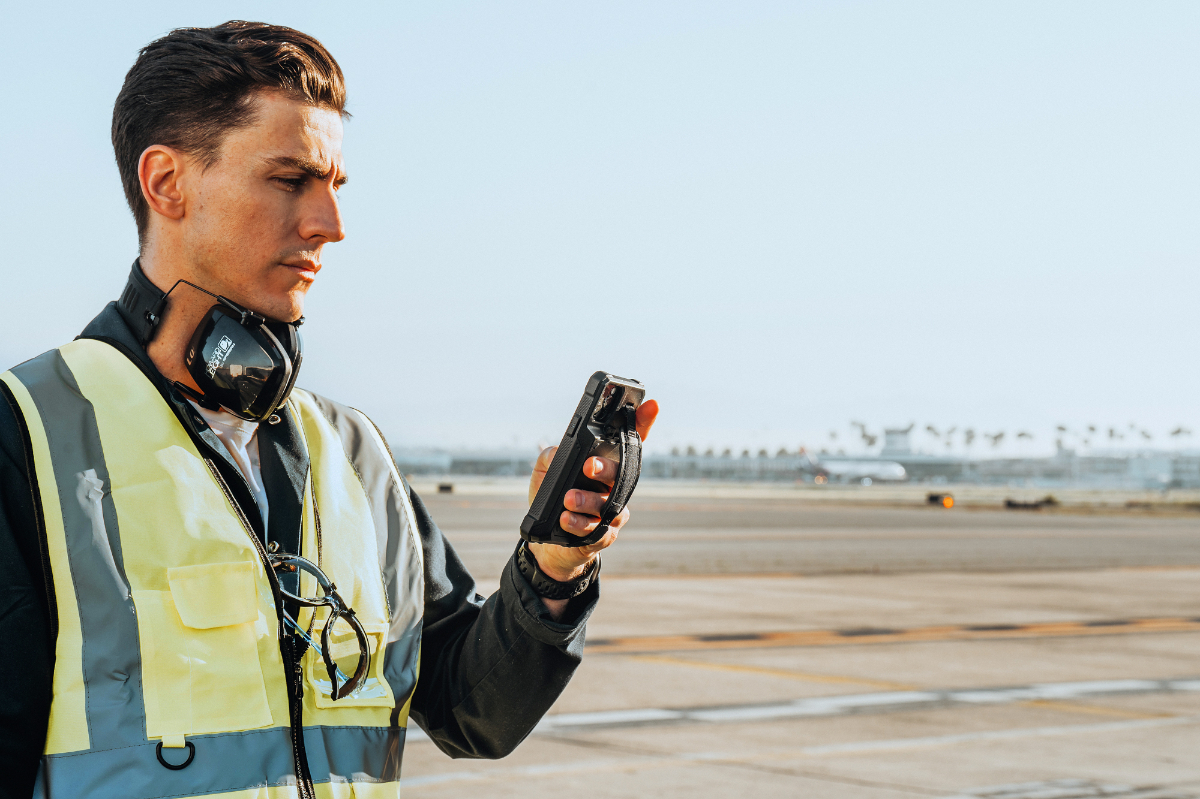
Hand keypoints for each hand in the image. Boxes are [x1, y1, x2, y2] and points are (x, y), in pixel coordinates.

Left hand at [526, 400, 658, 585]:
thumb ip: (550, 456)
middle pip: (621, 473)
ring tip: (568, 499)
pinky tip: (565, 519)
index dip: (643, 423)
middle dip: (606, 468)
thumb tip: (557, 452)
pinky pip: (598, 530)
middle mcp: (614, 487)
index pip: (629, 442)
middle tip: (588, 466)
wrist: (548, 541)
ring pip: (610, 505)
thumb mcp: (544, 473)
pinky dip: (580, 524)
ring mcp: (612, 512)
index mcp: (605, 465)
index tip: (652, 405)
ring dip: (588, 501)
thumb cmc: (553, 499)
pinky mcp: (605, 536)